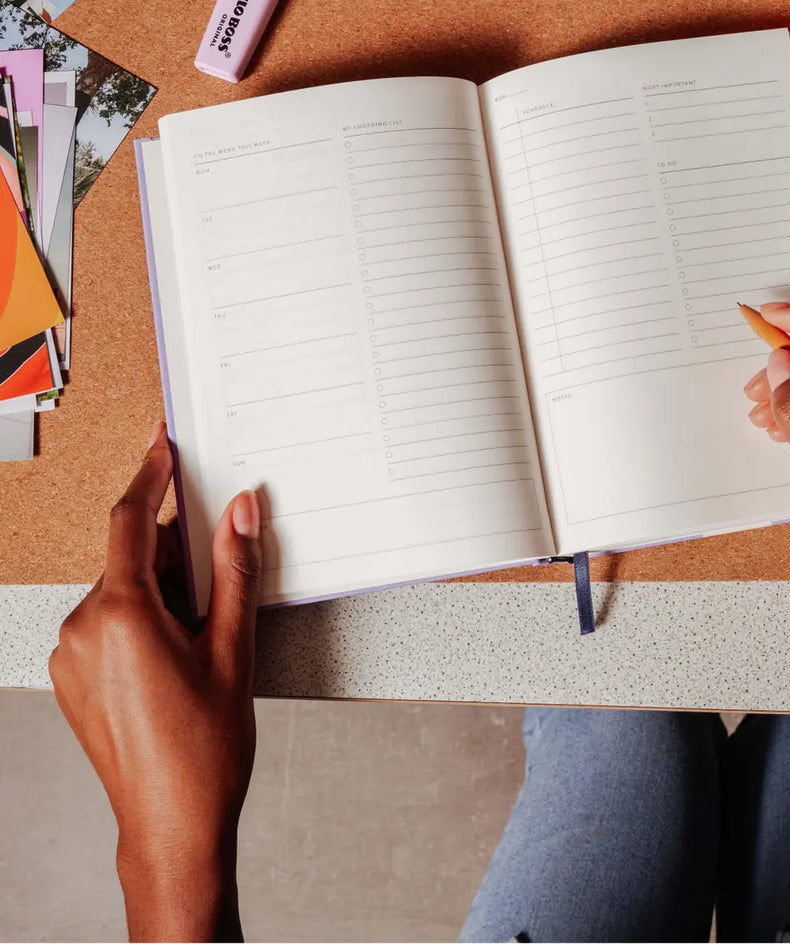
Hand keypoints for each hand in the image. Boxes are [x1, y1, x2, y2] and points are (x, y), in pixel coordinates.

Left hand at [49, 422, 260, 941]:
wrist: (171, 823)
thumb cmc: (204, 748)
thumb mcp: (233, 646)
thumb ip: (234, 569)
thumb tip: (240, 512)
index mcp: (122, 614)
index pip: (131, 520)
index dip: (150, 474)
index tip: (162, 444)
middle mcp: (84, 629)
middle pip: (131, 557)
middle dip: (174, 548)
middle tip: (218, 560)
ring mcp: (71, 656)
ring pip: (121, 590)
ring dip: (162, 588)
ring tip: (204, 628)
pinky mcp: (72, 677)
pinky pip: (107, 621)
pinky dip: (143, 614)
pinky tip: (179, 645)